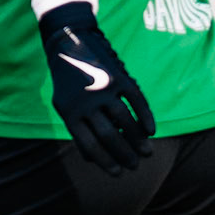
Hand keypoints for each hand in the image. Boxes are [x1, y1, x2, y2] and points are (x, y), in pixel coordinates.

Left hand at [37, 0, 154, 172]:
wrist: (69, 41)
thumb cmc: (67, 80)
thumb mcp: (63, 105)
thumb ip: (76, 129)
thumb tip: (91, 159)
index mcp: (70, 113)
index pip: (90, 145)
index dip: (105, 162)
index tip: (117, 173)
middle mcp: (87, 102)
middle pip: (109, 136)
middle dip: (124, 154)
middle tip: (135, 166)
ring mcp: (104, 88)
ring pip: (125, 121)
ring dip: (138, 140)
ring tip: (146, 153)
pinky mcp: (119, 76)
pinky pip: (136, 101)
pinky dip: (146, 117)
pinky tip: (151, 131)